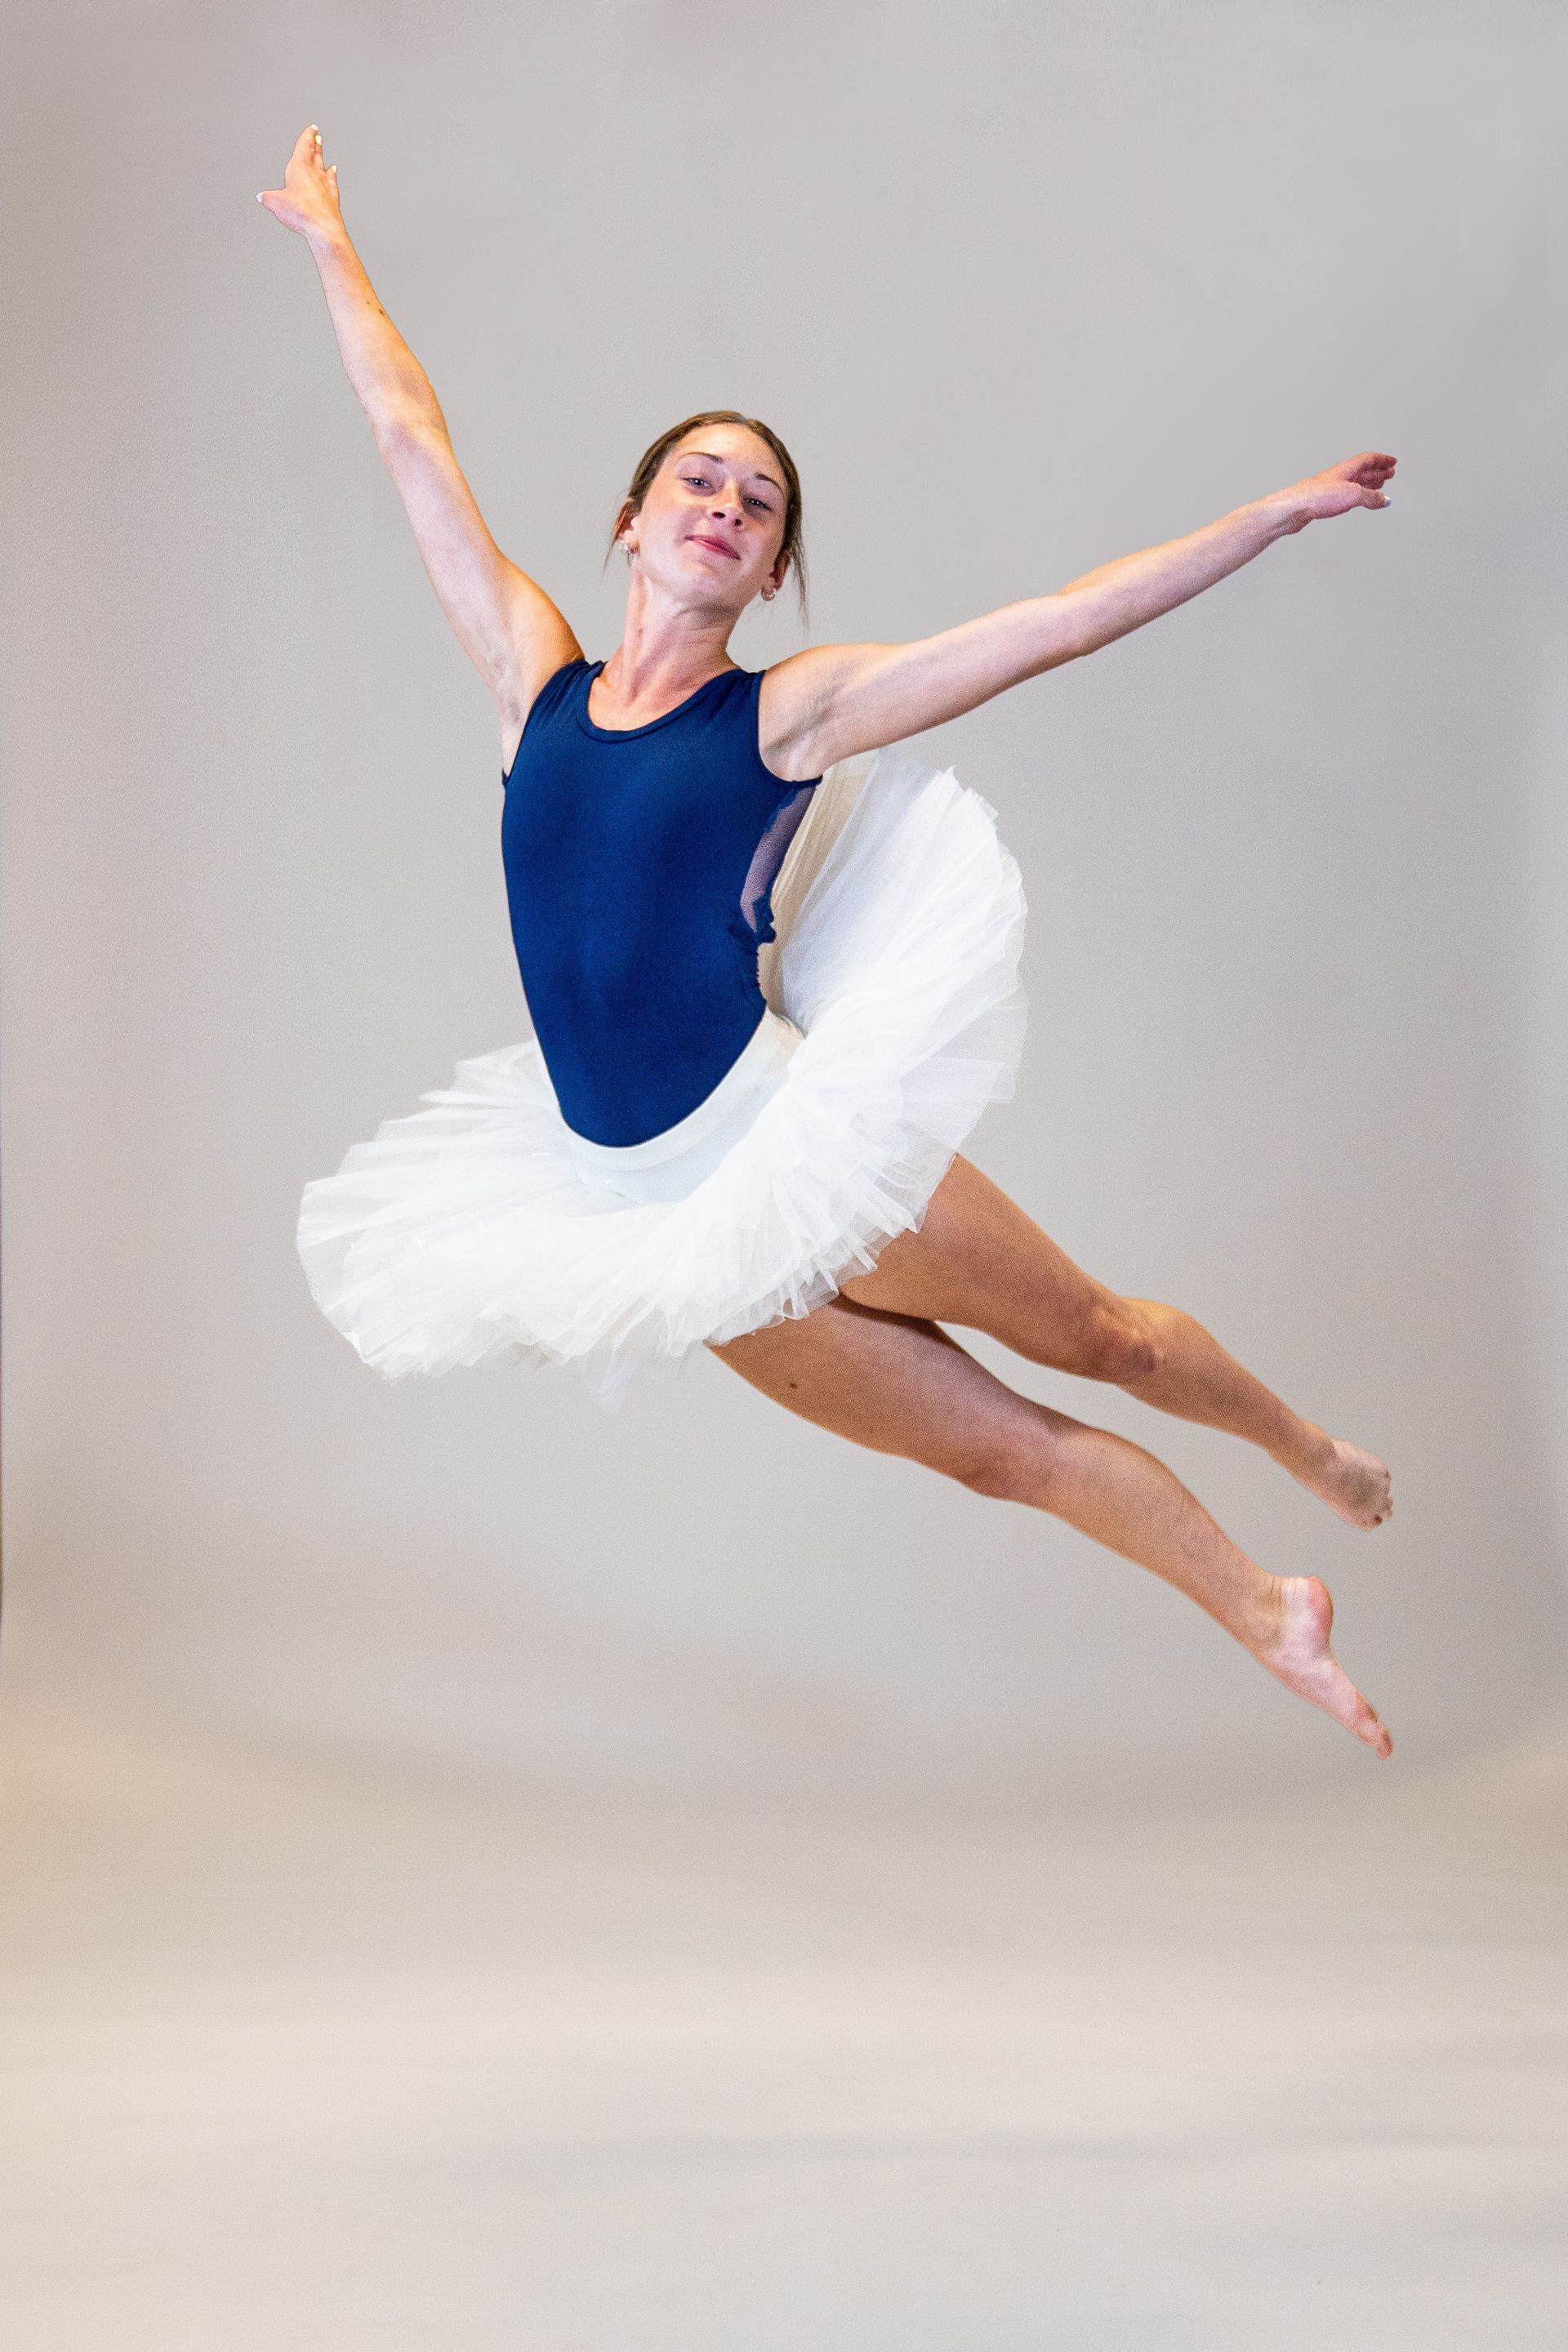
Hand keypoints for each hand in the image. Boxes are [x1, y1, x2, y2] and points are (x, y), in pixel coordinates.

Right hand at [258, 124, 343, 241]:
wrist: (323, 228)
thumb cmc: (302, 212)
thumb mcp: (276, 203)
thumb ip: (268, 197)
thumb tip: (262, 197)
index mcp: (300, 168)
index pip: (304, 146)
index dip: (307, 136)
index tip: (312, 128)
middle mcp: (314, 173)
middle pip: (315, 154)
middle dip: (315, 144)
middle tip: (317, 136)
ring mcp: (325, 185)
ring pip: (323, 165)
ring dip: (321, 156)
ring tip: (321, 150)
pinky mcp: (332, 197)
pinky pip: (332, 181)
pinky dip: (331, 175)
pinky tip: (333, 172)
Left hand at [1275, 451, 1395, 531]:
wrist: (1294, 508)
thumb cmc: (1317, 496)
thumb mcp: (1352, 495)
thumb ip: (1371, 497)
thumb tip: (1385, 500)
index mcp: (1346, 469)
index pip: (1369, 459)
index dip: (1382, 459)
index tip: (1392, 461)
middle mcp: (1339, 476)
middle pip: (1363, 470)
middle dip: (1378, 471)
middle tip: (1389, 473)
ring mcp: (1332, 488)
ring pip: (1356, 482)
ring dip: (1369, 483)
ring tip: (1379, 486)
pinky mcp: (1325, 500)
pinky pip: (1348, 494)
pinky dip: (1358, 495)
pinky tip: (1359, 500)